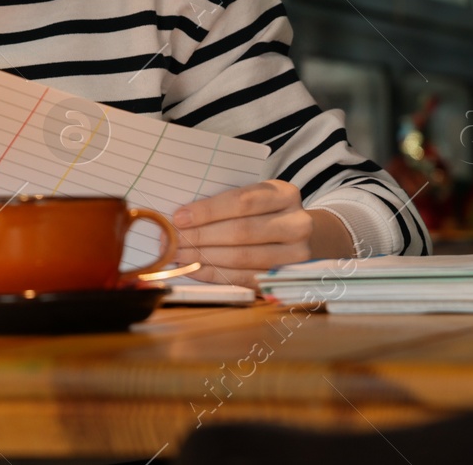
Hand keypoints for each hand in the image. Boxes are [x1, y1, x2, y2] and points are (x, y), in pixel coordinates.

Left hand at [171, 180, 338, 288]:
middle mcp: (297, 223)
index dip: (208, 211)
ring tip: (176, 255)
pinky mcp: (286, 278)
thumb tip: (180, 216)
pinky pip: (245, 278)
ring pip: (242, 257)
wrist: (302, 234)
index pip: (242, 201)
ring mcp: (296, 255)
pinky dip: (215, 275)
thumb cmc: (265, 211)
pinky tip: (194, 270)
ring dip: (203, 258)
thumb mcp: (255, 195)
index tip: (179, 217)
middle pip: (241, 231)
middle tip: (170, 240)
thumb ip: (225, 201)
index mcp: (285, 193)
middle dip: (200, 236)